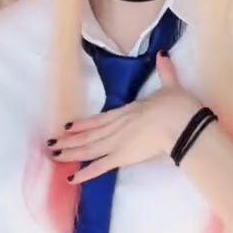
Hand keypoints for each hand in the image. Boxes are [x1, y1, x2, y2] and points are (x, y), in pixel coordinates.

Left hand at [47, 51, 202, 183]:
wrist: (180, 122)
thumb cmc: (177, 106)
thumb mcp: (171, 86)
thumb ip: (166, 72)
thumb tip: (162, 54)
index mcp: (127, 111)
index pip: (100, 119)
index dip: (83, 124)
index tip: (68, 126)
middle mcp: (117, 126)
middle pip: (88, 134)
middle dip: (69, 140)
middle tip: (52, 143)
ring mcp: (117, 141)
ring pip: (88, 148)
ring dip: (70, 152)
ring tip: (54, 155)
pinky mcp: (122, 157)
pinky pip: (99, 166)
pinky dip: (85, 173)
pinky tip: (71, 178)